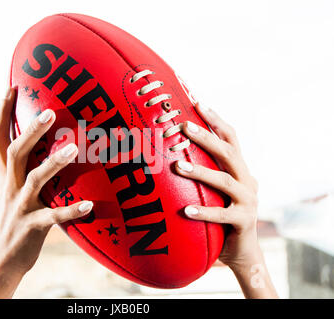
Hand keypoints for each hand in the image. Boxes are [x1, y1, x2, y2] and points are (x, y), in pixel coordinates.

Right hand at [0, 87, 92, 298]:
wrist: (0, 261)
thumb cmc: (15, 222)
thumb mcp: (15, 193)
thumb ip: (28, 171)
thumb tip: (51, 150)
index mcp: (6, 176)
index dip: (1, 113)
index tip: (10, 87)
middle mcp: (10, 187)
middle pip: (15, 151)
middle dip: (30, 130)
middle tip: (49, 112)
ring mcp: (20, 206)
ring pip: (34, 179)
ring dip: (52, 163)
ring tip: (72, 149)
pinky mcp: (32, 227)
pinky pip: (53, 217)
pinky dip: (71, 211)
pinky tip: (90, 206)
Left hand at [175, 103, 277, 297]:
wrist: (242, 252)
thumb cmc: (220, 216)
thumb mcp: (212, 191)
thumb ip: (200, 172)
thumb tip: (166, 153)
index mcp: (239, 169)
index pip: (230, 137)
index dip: (215, 119)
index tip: (196, 101)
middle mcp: (247, 180)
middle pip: (229, 152)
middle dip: (206, 137)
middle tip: (184, 126)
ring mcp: (248, 201)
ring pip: (225, 180)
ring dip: (201, 171)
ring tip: (178, 166)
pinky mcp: (244, 222)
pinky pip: (222, 215)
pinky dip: (204, 211)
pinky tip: (186, 211)